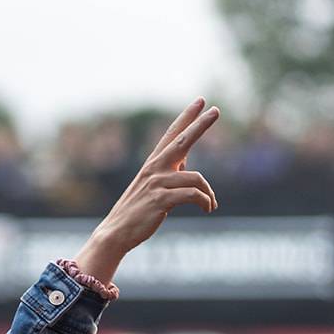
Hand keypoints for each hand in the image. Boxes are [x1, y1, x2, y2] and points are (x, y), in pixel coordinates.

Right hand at [72, 98, 219, 285]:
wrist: (116, 232)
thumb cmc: (137, 212)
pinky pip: (193, 195)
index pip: (172, 134)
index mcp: (154, 163)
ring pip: (196, 178)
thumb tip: (185, 162)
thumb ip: (169, 172)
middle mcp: (155, 168)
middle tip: (216, 110)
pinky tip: (207, 209)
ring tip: (211, 205)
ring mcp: (157, 183)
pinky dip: (205, 202)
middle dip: (200, 125)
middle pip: (183, 140)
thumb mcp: (153, 187)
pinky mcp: (161, 199)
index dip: (187, 117)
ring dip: (209, 193)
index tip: (200, 101)